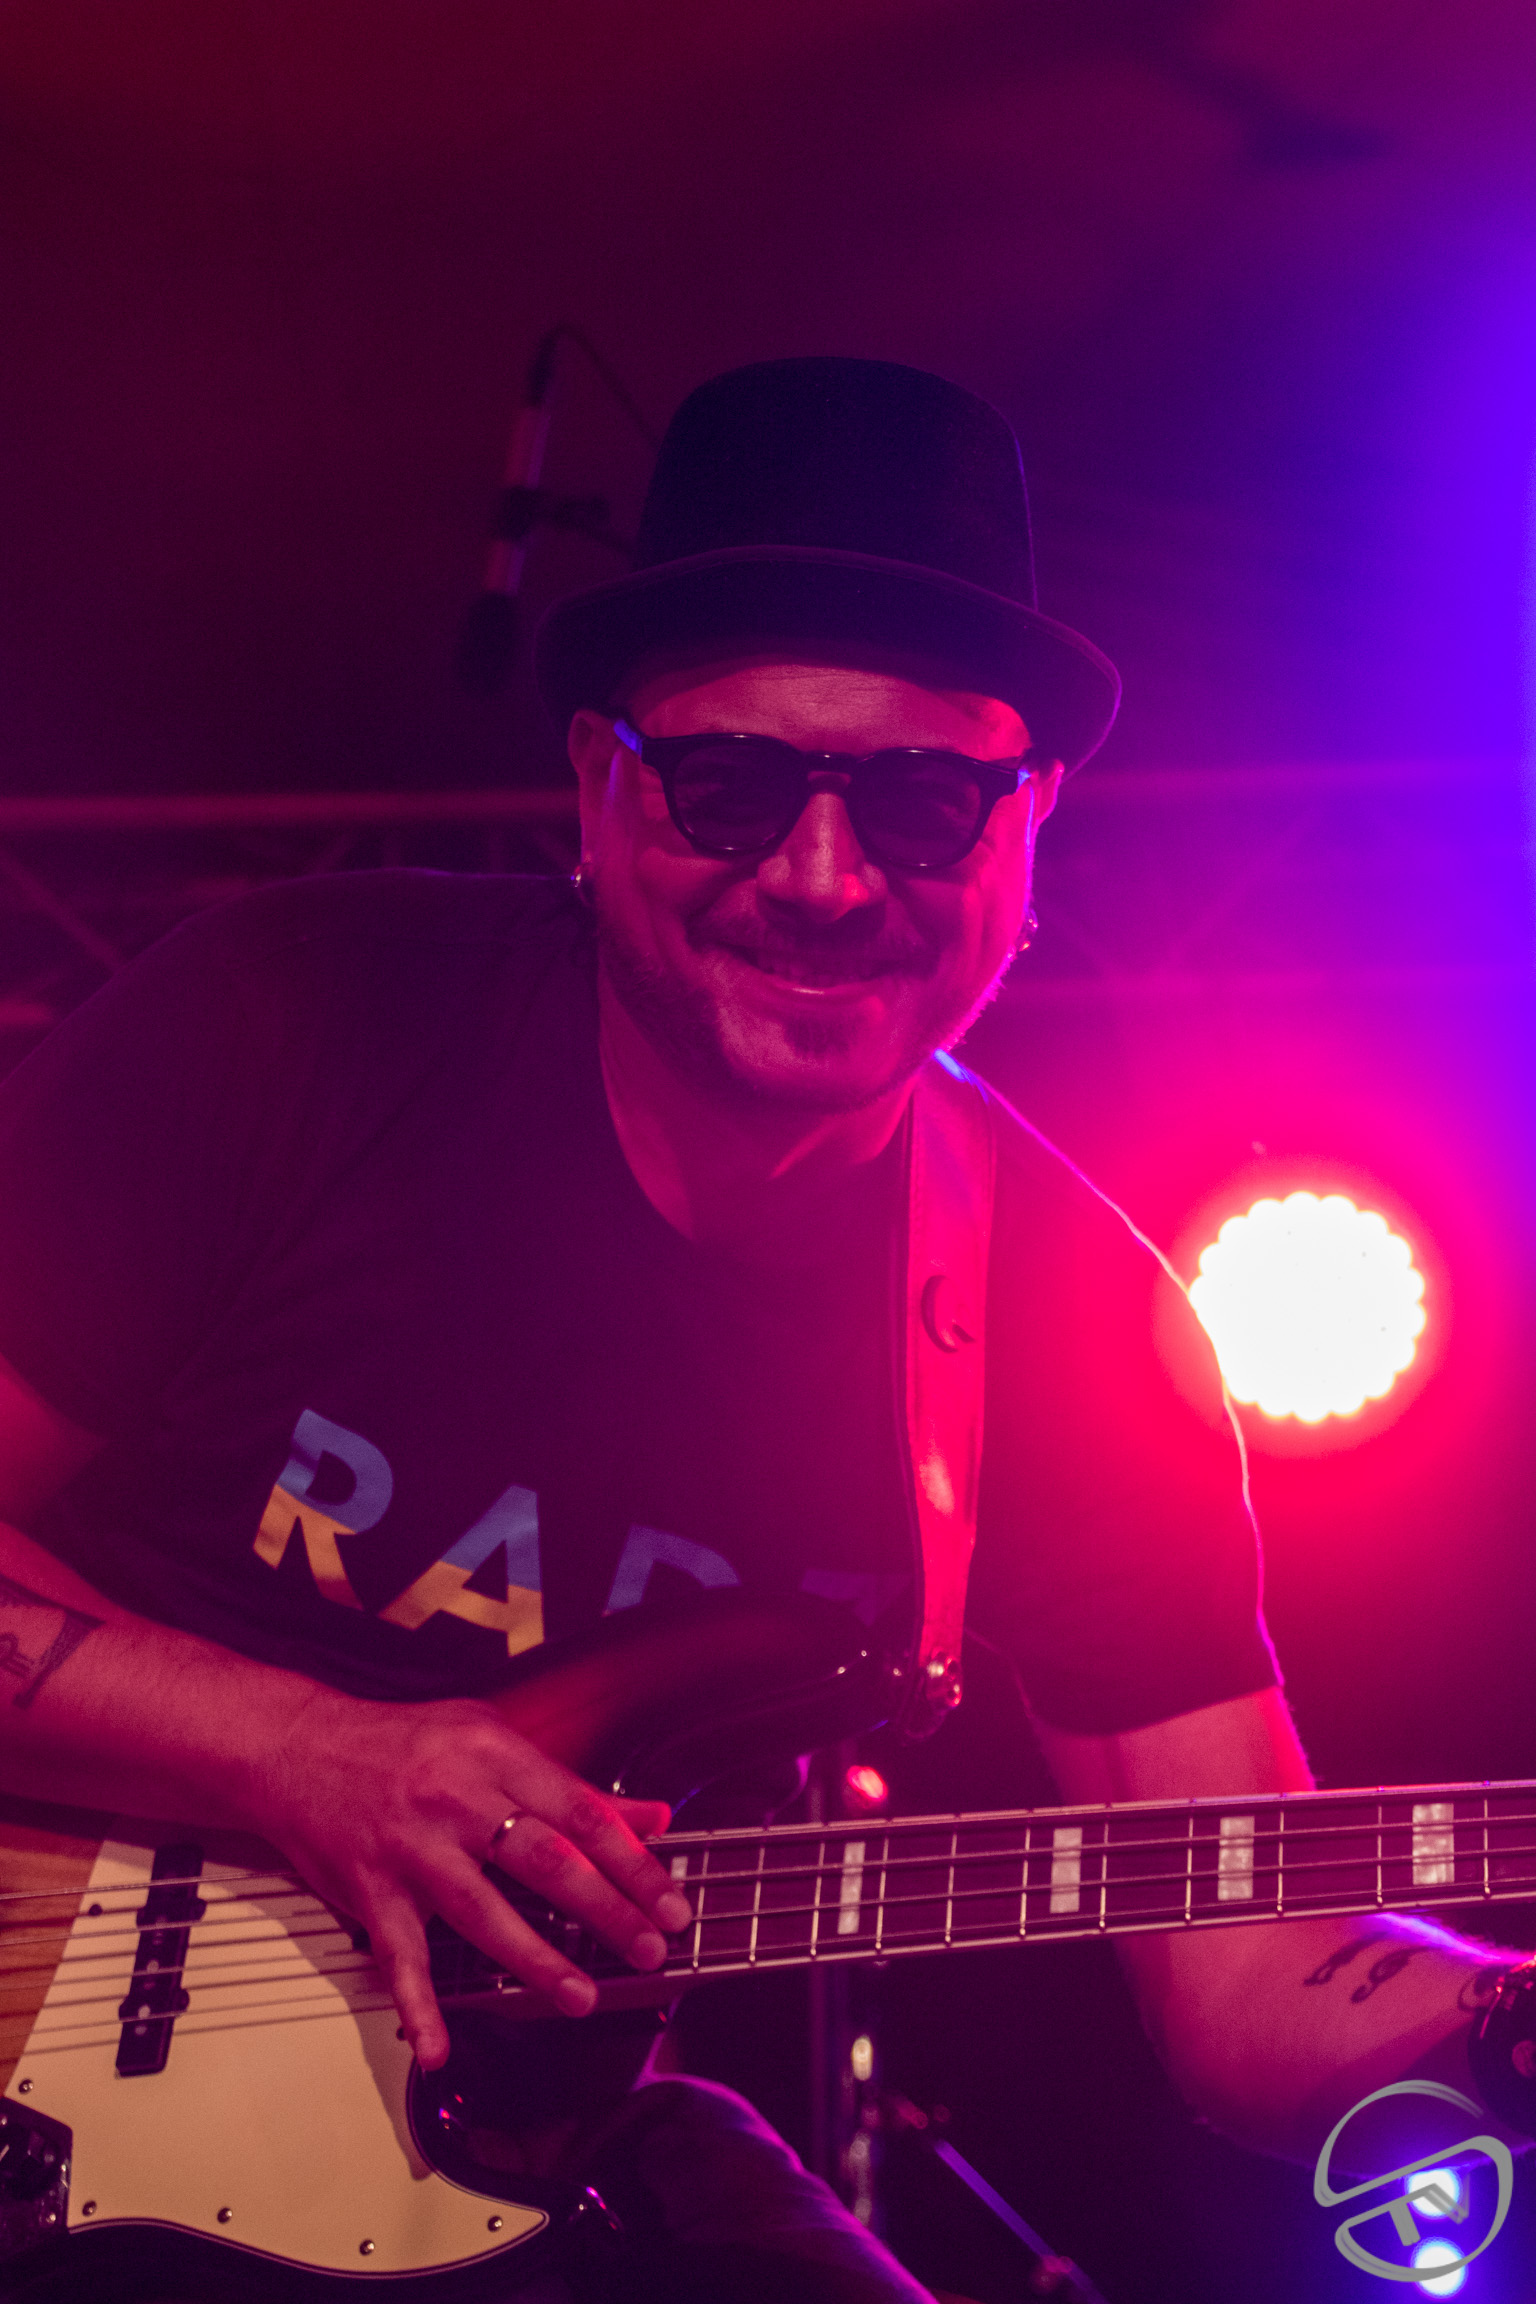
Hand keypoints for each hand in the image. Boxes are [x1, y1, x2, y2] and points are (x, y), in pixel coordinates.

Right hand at [246, 1683, 691, 2068]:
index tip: (669, 1899)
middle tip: (648, 1949)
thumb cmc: (401, 1742)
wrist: (297, 1747)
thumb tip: (651, 1815)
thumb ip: (569, 1782)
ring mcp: (411, 1848)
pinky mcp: (370, 1890)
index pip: (579, 1811)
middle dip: (605, 1911)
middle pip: (544, 1860)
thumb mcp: (490, 1736)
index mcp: (492, 1755)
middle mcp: (454, 1799)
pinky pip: (398, 1957)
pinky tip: (436, 2048)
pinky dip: (416, 2006)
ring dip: (538, 1961)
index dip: (631, 1860)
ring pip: (483, 1912)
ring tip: (583, 1996)